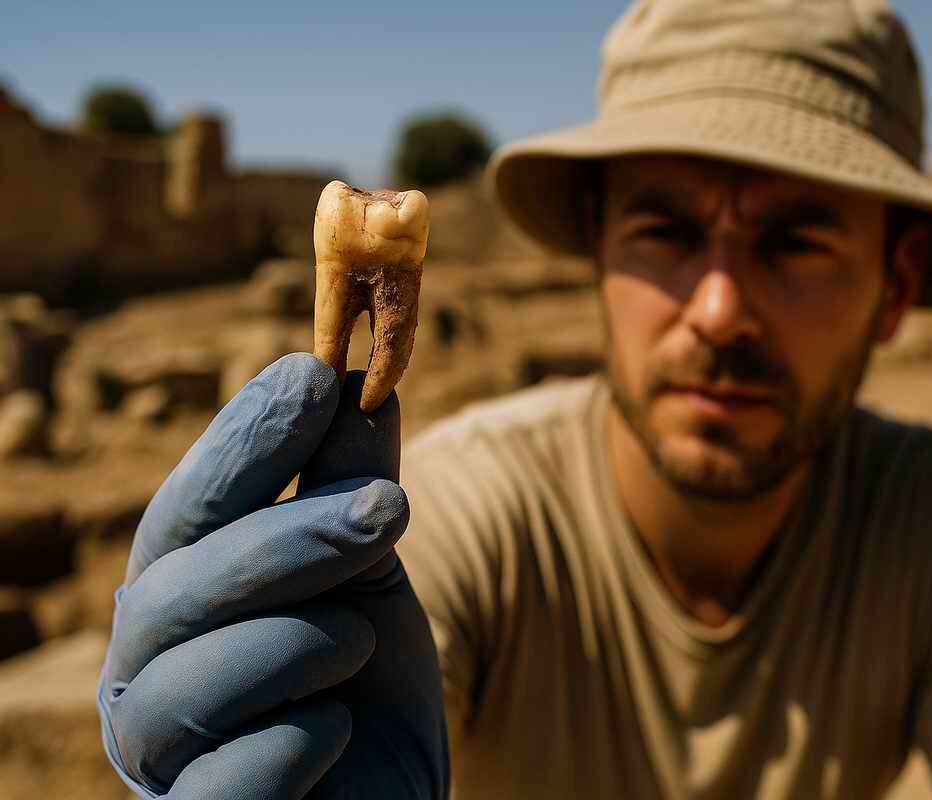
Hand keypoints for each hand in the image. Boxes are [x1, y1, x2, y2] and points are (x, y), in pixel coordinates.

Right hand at [98, 354, 448, 798]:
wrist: (387, 795)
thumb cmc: (365, 683)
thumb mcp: (370, 575)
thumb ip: (353, 489)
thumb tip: (359, 383)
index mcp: (175, 599)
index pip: (191, 509)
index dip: (245, 441)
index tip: (314, 375)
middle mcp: (142, 673)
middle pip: (179, 587)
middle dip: (292, 538)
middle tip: (393, 505)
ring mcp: (157, 758)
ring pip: (190, 684)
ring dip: (301, 645)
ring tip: (363, 642)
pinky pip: (227, 783)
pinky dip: (300, 744)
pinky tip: (340, 730)